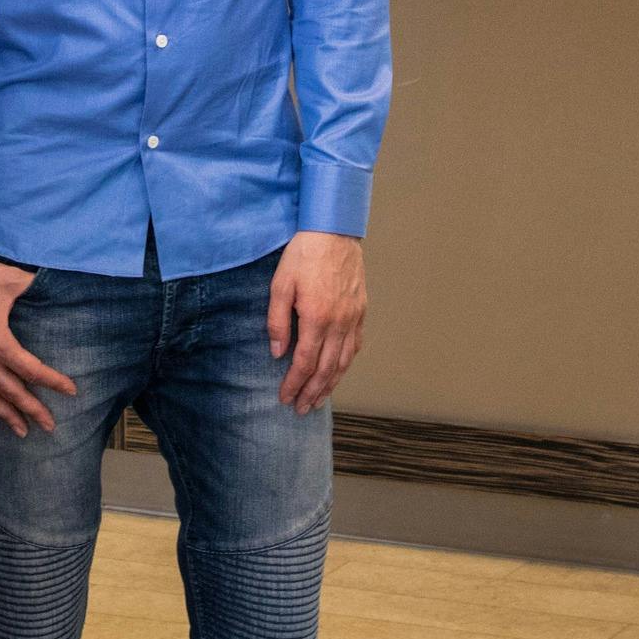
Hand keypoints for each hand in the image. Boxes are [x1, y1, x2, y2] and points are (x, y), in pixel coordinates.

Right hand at [0, 251, 74, 435]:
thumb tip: (54, 286)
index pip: (30, 369)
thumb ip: (33, 286)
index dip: (52, 381)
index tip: (70, 390)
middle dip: (31, 410)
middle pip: (10, 391)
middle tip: (49, 426)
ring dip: (5, 415)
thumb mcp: (8, 278)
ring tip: (21, 431)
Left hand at [264, 231, 367, 413]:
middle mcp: (339, 322)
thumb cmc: (304, 254)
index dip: (294, 384)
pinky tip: (339, 371)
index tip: (285, 398)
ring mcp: (353, 317)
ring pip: (344, 361)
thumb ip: (277, 320)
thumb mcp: (280, 284)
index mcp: (317, 317)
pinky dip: (347, 363)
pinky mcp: (361, 309)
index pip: (305, 362)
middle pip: (326, 369)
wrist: (334, 230)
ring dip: (331, 384)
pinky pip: (356, 344)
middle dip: (312, 392)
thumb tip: (277, 352)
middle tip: (301, 409)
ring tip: (319, 399)